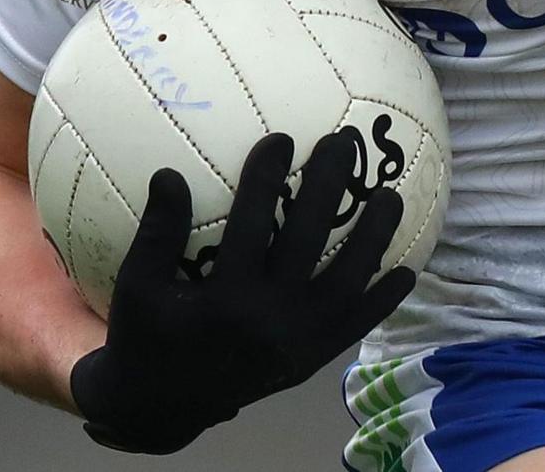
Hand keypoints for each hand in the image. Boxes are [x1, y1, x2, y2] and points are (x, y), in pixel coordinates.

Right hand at [70, 129, 414, 454]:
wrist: (163, 406)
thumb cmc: (147, 334)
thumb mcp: (138, 286)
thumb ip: (157, 232)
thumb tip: (168, 174)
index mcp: (222, 300)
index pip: (251, 225)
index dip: (267, 179)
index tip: (282, 138)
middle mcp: (267, 320)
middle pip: (308, 241)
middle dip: (328, 187)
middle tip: (343, 143)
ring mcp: (297, 342)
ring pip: (347, 282)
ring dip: (373, 238)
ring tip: (390, 196)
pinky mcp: (312, 359)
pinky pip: (356, 326)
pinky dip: (382, 301)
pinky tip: (406, 271)